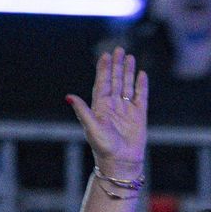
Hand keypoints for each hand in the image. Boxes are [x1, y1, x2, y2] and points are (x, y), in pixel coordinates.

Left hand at [69, 46, 146, 178]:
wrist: (120, 162)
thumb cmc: (103, 147)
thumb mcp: (91, 127)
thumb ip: (82, 110)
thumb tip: (68, 96)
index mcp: (100, 106)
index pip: (102, 83)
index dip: (103, 69)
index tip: (105, 55)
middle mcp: (113, 106)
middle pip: (115, 80)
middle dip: (117, 65)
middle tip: (119, 49)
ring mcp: (126, 110)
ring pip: (127, 85)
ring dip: (128, 71)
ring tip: (130, 57)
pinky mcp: (139, 116)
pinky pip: (140, 97)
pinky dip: (141, 85)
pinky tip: (142, 75)